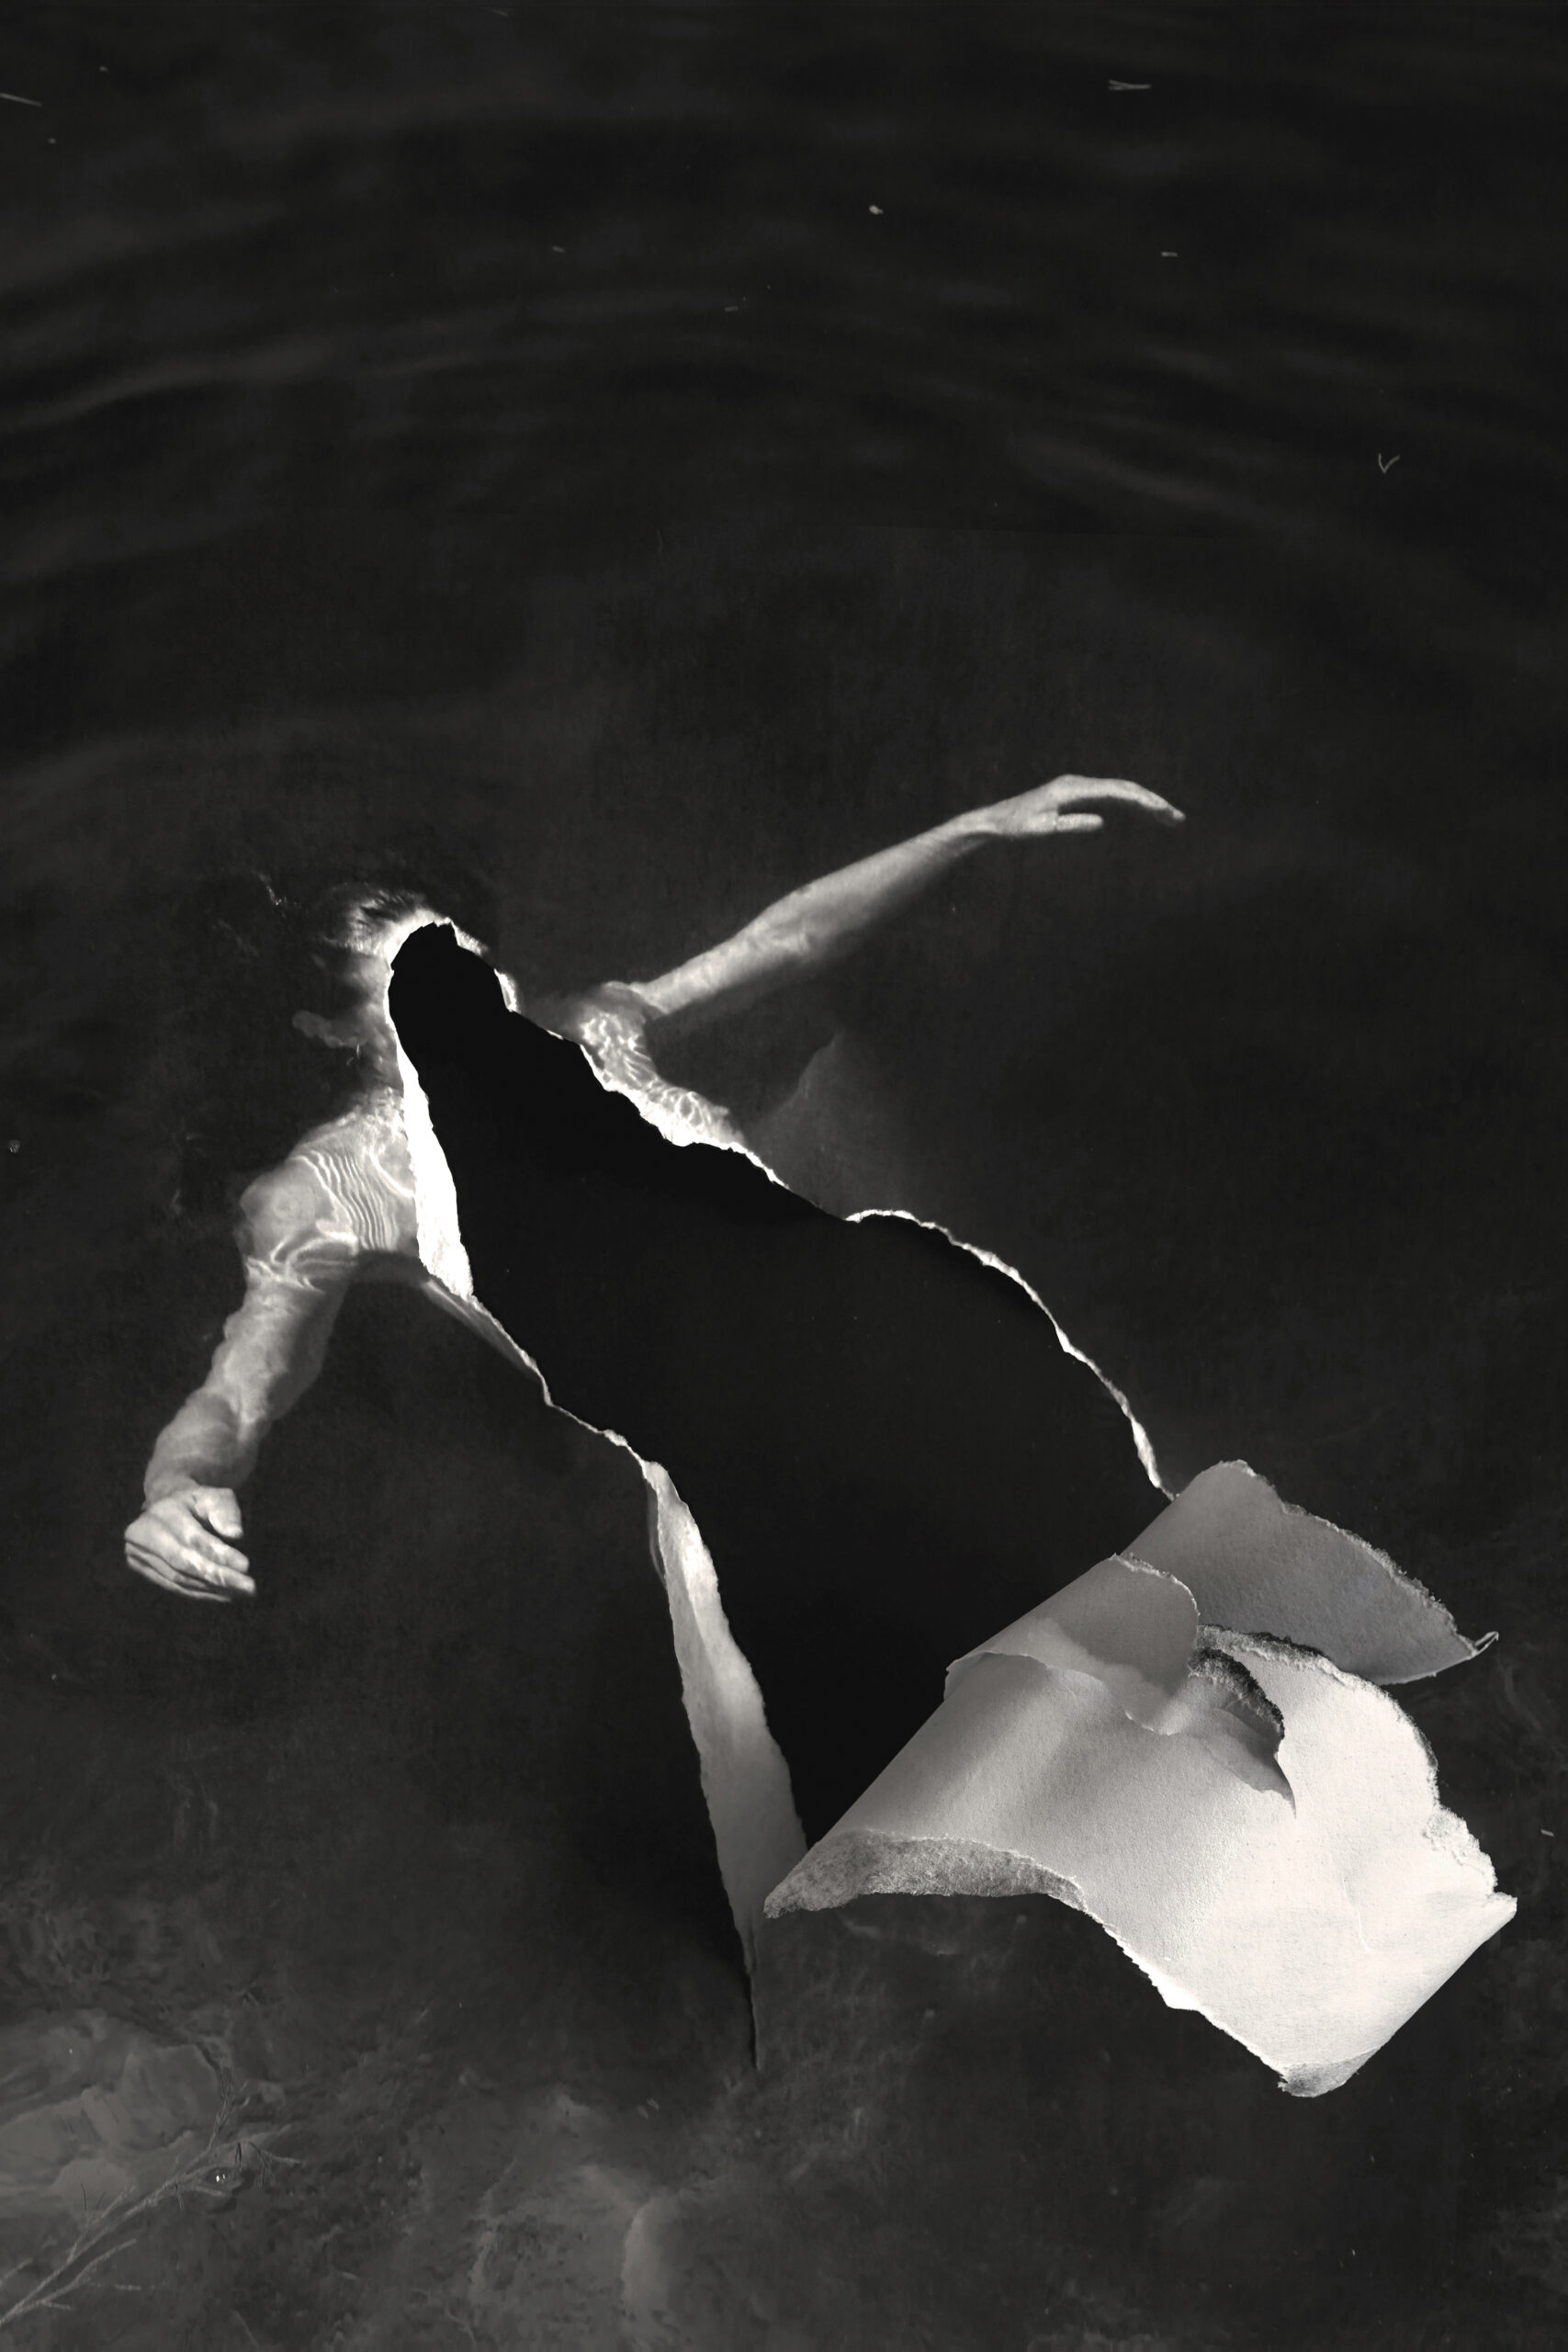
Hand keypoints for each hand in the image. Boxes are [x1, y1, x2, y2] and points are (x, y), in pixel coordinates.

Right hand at [124, 1485, 254, 1602]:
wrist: (167, 1506)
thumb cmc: (197, 1502)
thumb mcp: (214, 1496)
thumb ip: (225, 1511)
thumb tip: (236, 1534)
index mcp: (161, 1512)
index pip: (192, 1539)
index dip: (218, 1554)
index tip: (246, 1566)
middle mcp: (142, 1535)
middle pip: (184, 1563)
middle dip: (218, 1577)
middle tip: (249, 1588)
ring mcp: (137, 1554)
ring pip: (179, 1579)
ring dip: (212, 1588)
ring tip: (240, 1592)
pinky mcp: (140, 1570)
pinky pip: (173, 1586)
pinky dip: (200, 1593)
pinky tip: (223, 1595)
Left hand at [981, 774, 1184, 838]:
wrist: (996, 821)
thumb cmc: (1016, 827)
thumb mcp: (1042, 830)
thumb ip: (1071, 825)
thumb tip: (1103, 822)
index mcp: (1074, 788)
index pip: (1118, 791)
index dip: (1144, 801)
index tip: (1163, 811)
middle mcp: (1080, 783)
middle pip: (1125, 789)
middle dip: (1153, 803)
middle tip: (1178, 819)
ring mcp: (1079, 788)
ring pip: (1120, 792)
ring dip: (1145, 804)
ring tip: (1169, 819)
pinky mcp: (1077, 797)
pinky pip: (1110, 798)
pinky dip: (1130, 806)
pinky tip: (1144, 814)